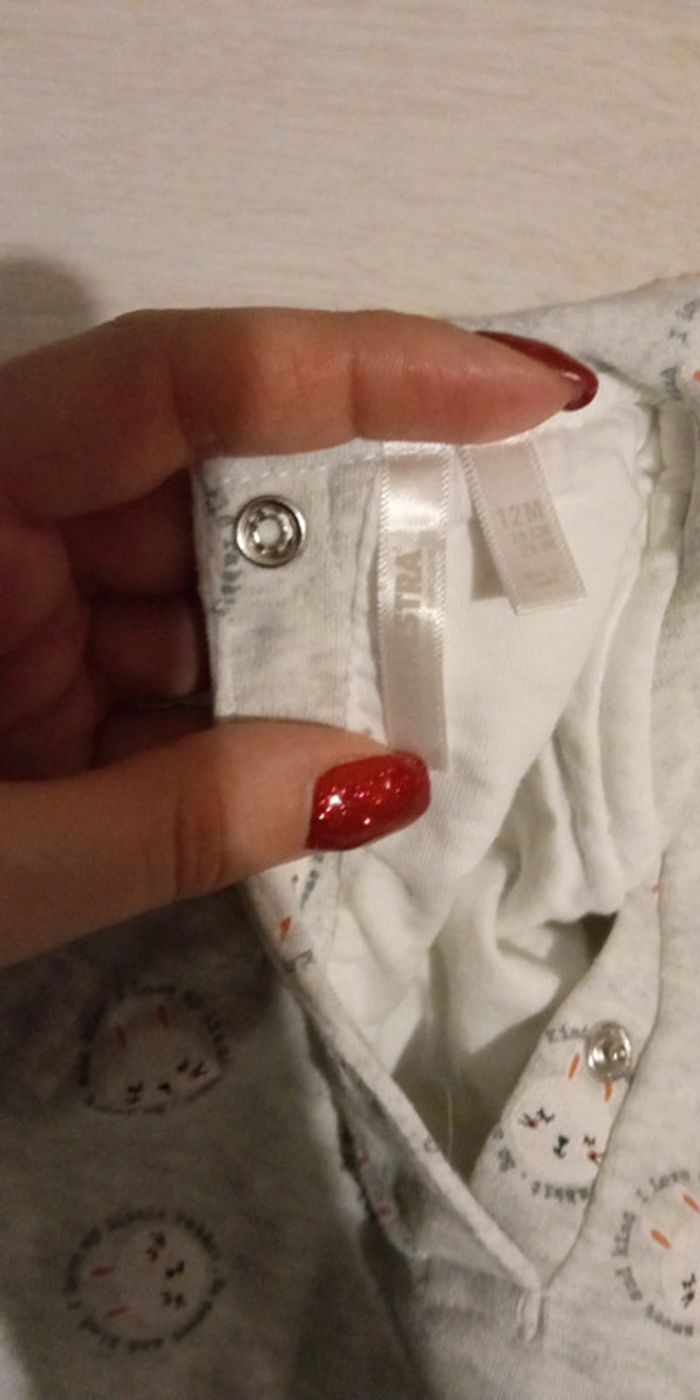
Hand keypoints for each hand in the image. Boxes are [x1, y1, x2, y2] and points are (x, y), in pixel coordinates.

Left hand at [0, 308, 589, 963]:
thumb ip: (176, 821)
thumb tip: (383, 779)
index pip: (174, 384)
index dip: (359, 368)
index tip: (516, 391)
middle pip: (206, 485)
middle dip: (337, 555)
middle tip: (462, 604)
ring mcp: (11, 594)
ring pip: (199, 587)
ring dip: (290, 663)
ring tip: (377, 726)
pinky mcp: (28, 667)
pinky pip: (164, 665)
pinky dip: (232, 723)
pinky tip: (285, 772)